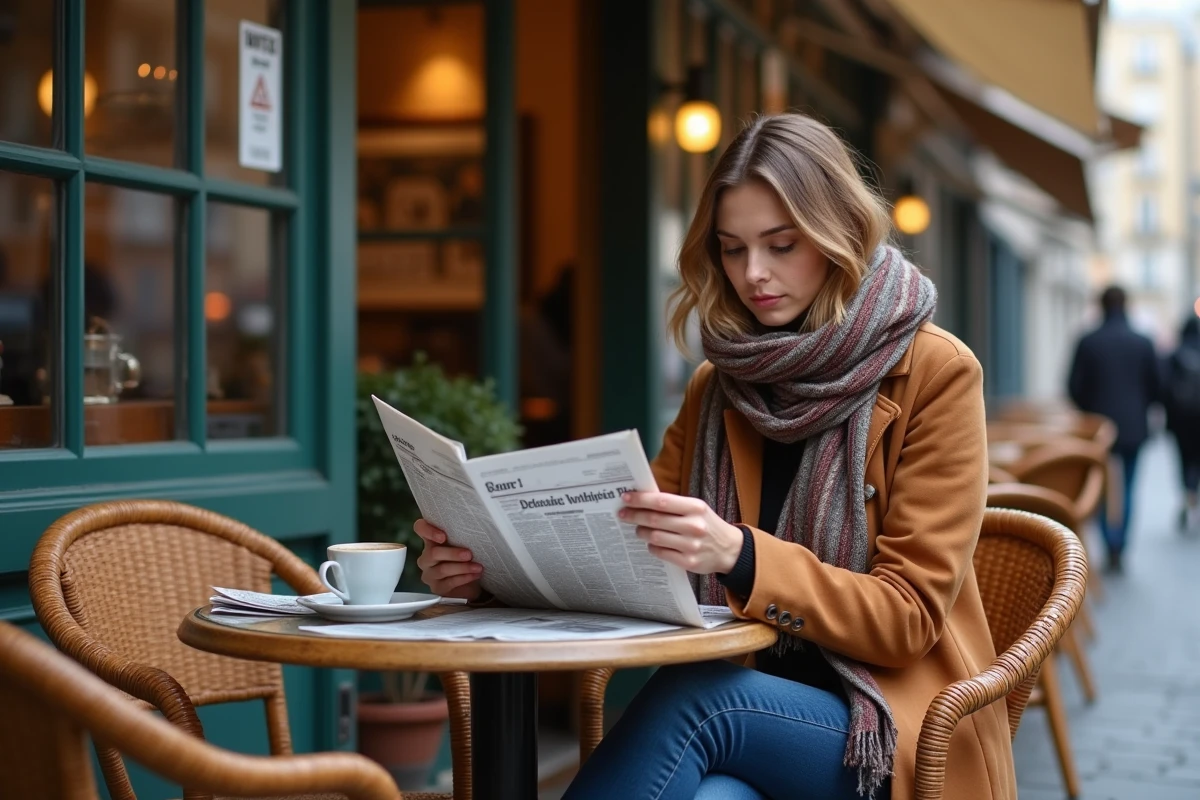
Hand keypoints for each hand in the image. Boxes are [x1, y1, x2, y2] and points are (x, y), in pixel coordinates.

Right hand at [413, 519, 483, 599]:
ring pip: (442, 569)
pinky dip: (464, 578)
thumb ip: (461, 537)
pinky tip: (475, 575)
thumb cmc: (466, 559)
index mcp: (431, 541)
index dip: (428, 530)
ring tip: (478, 567)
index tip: (443, 537)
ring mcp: (429, 574)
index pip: (420, 528)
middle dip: (453, 554)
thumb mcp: (464, 545)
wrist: (471, 584)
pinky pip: (449, 582)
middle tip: (469, 554)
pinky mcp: (436, 588)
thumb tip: (473, 529)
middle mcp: (426, 557)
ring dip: (463, 567)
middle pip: (433, 553)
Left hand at [619, 492, 743, 574]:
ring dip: (641, 532)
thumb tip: (643, 500)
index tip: (626, 497)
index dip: (641, 499)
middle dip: (634, 516)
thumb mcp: (696, 509)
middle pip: (655, 519)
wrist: (730, 549)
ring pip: (655, 537)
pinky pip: (661, 553)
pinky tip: (651, 543)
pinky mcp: (689, 562)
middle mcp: (694, 526)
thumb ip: (674, 505)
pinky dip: (652, 547)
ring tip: (638, 530)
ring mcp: (691, 545)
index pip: (661, 501)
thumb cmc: (707, 525)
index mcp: (695, 508)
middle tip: (622, 514)